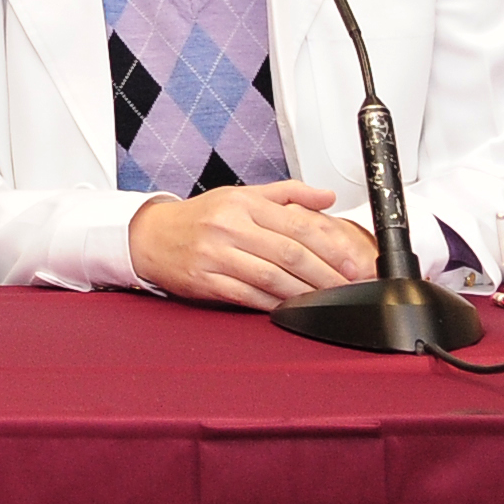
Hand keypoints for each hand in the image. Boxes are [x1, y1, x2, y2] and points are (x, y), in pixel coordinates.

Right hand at [127, 180, 378, 306]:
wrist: (151, 236)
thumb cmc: (201, 217)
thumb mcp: (242, 195)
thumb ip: (288, 195)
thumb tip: (327, 197)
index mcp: (243, 203)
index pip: (297, 224)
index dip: (331, 246)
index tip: (352, 263)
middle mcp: (229, 226)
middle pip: (289, 253)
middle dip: (326, 274)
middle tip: (349, 286)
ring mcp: (215, 255)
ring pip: (271, 277)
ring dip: (305, 293)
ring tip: (328, 300)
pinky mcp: (205, 281)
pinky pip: (247, 296)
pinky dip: (274, 304)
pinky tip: (292, 308)